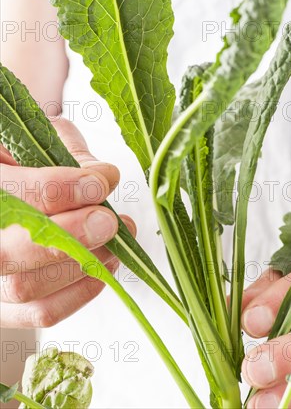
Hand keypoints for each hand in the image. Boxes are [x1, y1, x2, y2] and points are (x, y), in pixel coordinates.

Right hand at [0, 118, 135, 327]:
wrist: (17, 191)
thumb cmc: (25, 163)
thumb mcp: (38, 142)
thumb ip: (66, 153)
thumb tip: (102, 176)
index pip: (12, 195)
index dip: (59, 189)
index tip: (102, 180)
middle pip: (9, 253)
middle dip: (69, 236)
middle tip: (109, 221)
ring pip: (25, 287)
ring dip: (81, 265)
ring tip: (115, 240)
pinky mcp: (5, 305)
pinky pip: (40, 312)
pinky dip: (79, 293)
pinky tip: (103, 267)